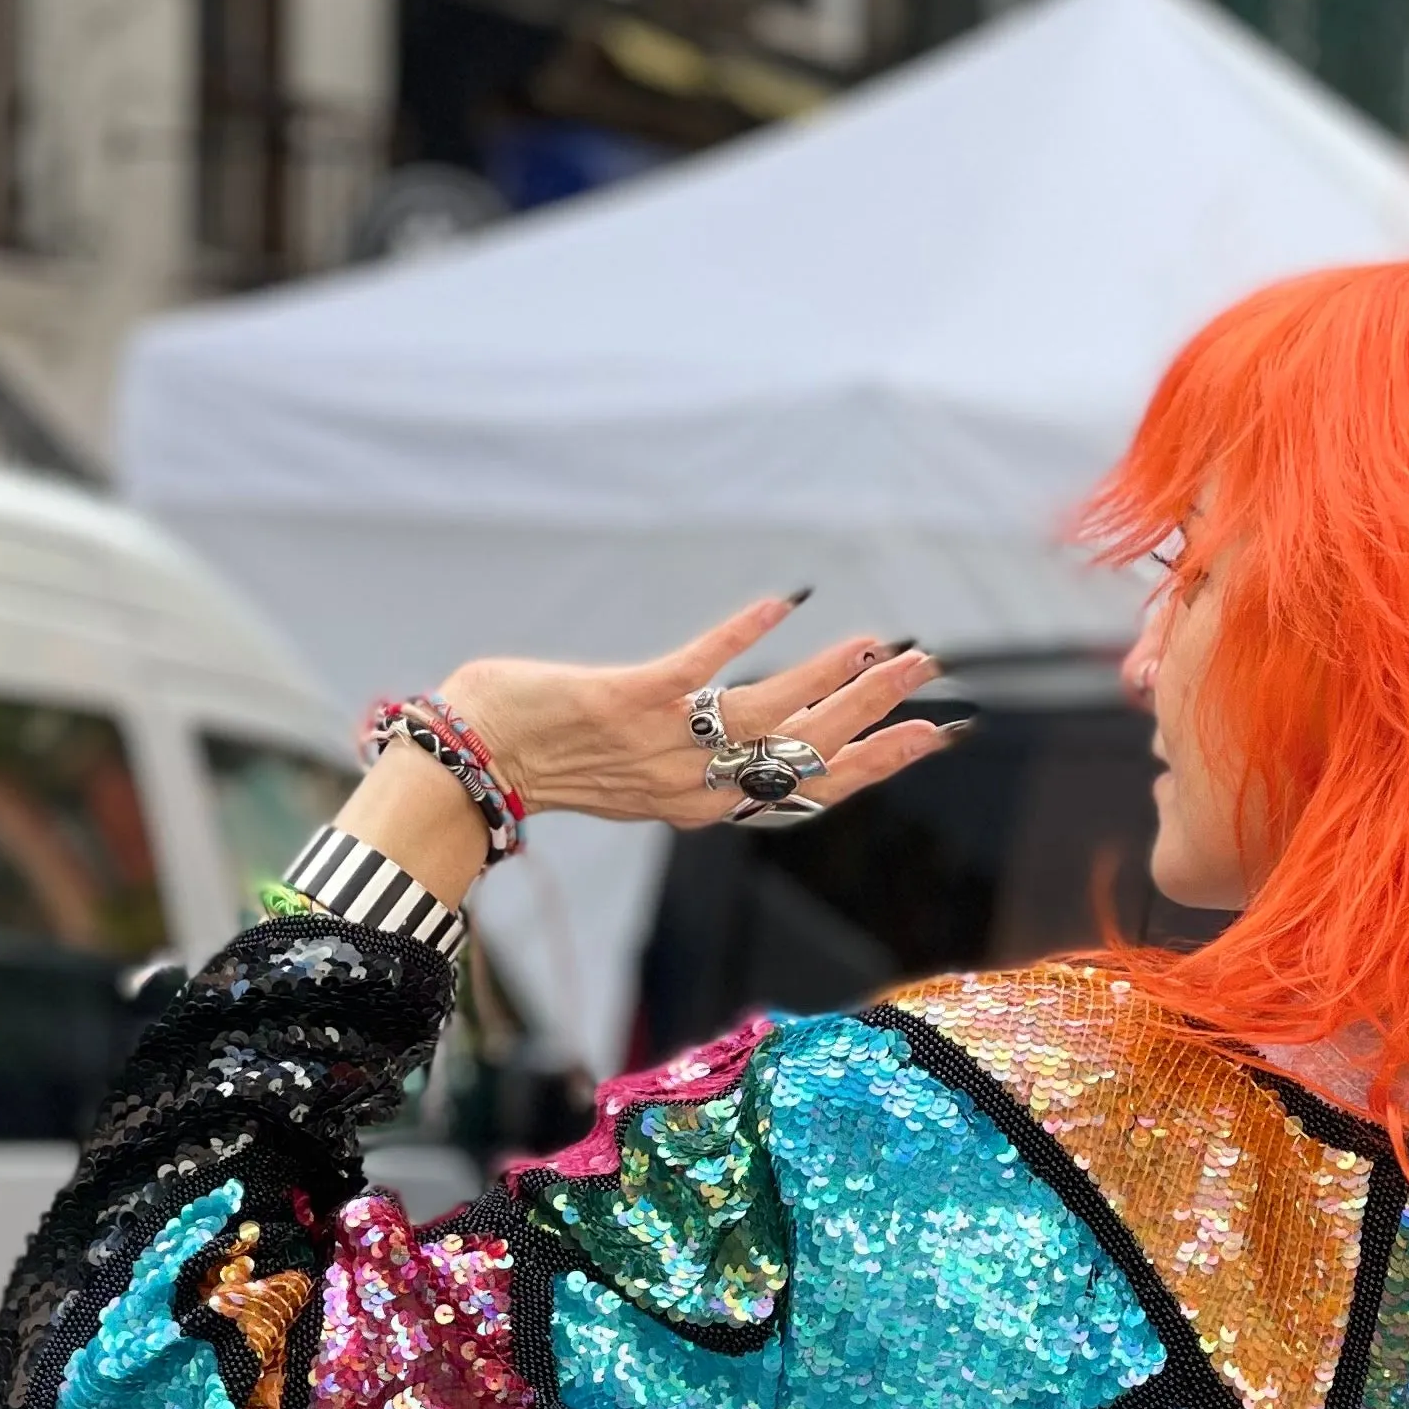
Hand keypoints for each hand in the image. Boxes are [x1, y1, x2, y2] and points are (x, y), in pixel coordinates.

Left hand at [440, 596, 954, 832]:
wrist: (477, 759)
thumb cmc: (550, 757)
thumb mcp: (638, 773)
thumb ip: (695, 756)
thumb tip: (743, 723)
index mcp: (706, 806)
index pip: (812, 788)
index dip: (878, 762)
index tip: (931, 734)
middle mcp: (697, 785)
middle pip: (809, 752)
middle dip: (875, 712)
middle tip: (927, 672)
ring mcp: (667, 744)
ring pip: (772, 715)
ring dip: (833, 676)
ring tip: (883, 644)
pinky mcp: (632, 701)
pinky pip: (703, 666)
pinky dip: (745, 632)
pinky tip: (787, 601)